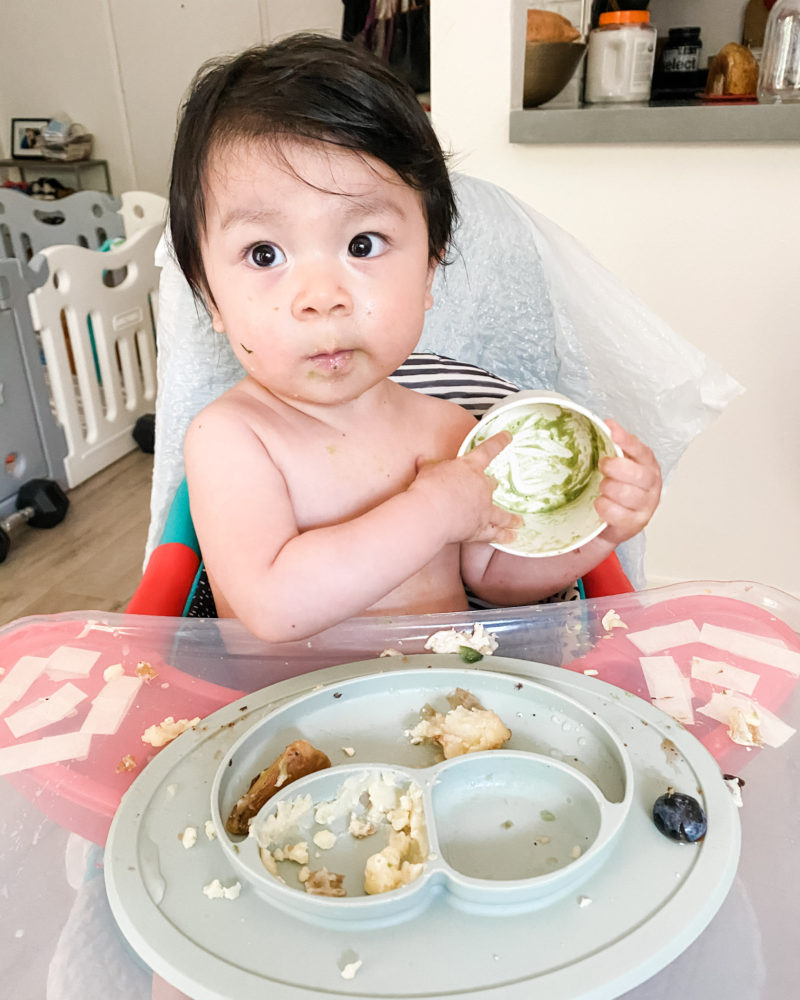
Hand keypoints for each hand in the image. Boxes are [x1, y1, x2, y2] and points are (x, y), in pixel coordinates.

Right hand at [411, 431, 521, 544]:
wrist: (431, 513)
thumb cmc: (429, 489)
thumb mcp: (427, 471)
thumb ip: (429, 466)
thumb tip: (422, 460)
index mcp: (470, 467)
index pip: (488, 450)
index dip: (499, 442)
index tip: (508, 436)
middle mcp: (482, 488)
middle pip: (492, 484)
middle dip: (493, 485)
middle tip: (495, 486)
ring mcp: (484, 509)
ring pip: (502, 514)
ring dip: (511, 518)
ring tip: (519, 521)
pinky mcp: (480, 529)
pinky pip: (496, 533)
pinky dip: (504, 536)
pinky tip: (511, 537)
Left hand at [595, 420, 661, 544]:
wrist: (611, 522)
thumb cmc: (615, 488)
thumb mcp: (617, 465)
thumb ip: (615, 446)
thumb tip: (607, 423)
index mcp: (648, 464)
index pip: (641, 450)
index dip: (626, 441)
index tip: (612, 431)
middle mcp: (652, 484)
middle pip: (637, 474)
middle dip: (614, 468)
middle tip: (602, 467)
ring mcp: (646, 505)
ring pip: (626, 494)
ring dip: (608, 489)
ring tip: (603, 488)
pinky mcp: (636, 523)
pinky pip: (618, 514)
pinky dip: (604, 507)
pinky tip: (601, 504)